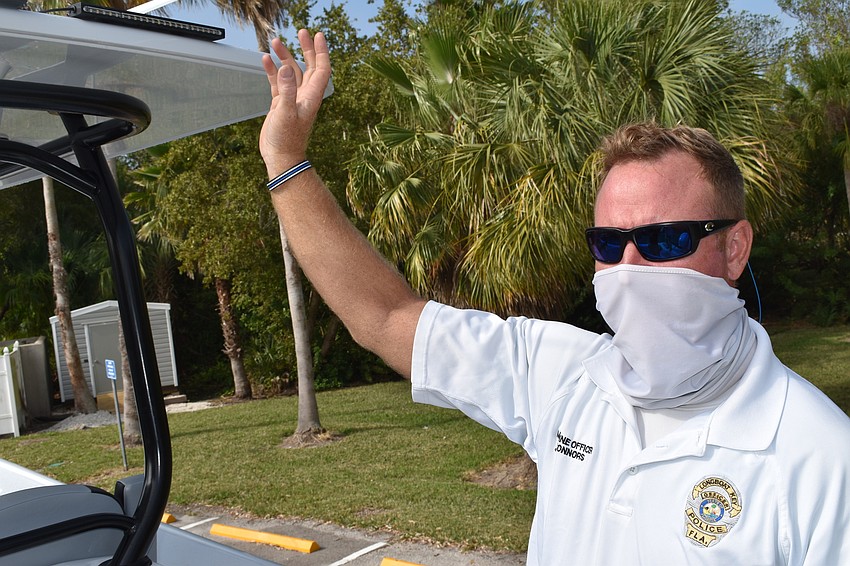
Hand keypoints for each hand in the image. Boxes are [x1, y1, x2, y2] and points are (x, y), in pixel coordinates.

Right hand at [259, 30, 330, 174]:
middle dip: (305, 49)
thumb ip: (287, 90)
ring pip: (291, 73)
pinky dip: (272, 71)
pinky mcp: (280, 105)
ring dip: (285, 57)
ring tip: (274, 43)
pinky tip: (265, 60)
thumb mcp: (286, 113)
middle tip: (301, 32)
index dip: (321, 51)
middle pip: (309, 67)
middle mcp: (304, 96)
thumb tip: (287, 68)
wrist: (281, 158)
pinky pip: (277, 83)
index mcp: (311, 97)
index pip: (321, 69)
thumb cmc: (287, 140)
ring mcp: (292, 99)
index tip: (317, 35)